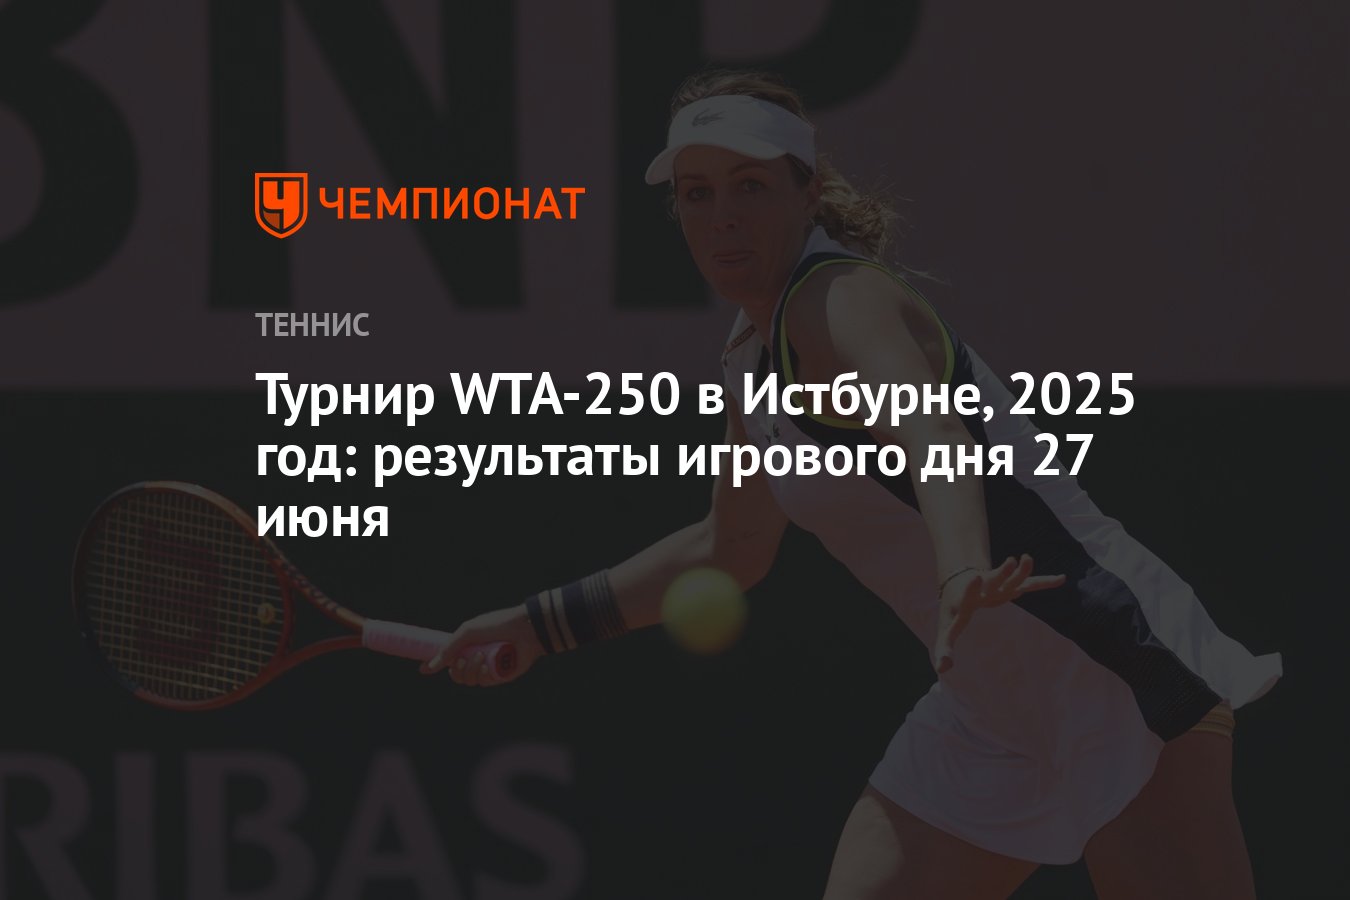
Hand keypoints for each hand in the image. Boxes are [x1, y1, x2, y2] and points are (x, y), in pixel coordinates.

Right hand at [419, 604, 543, 686]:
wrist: (524, 629)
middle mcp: (476, 658)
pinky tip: (488, 665)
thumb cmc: (496, 625)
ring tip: (482, 655)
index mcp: (468, 646)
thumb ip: (448, 648)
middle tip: (463, 658)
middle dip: (457, 669)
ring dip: (471, 668)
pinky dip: (482, 674)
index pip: (448, 660)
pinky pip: (483, 682)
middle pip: (456, 675)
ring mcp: (488, 668)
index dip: (436, 665)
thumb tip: (430, 666)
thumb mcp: (467, 632)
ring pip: (469, 680)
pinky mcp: (500, 676)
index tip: (423, 670)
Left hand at [932, 554, 1064, 674]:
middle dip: (1002, 573)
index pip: (967, 596)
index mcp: (966, 601)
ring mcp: (997, 586)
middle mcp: (983, 591)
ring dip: (1019, 572)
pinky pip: (1027, 584)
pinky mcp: (1008, 585)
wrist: (958, 581)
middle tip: (1011, 561)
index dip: (971, 589)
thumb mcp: (946, 628)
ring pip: (1009, 579)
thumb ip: (944, 648)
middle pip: (994, 582)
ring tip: (1027, 559)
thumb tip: (942, 670)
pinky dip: (1042, 582)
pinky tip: (1061, 579)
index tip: (975, 577)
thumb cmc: (951, 610)